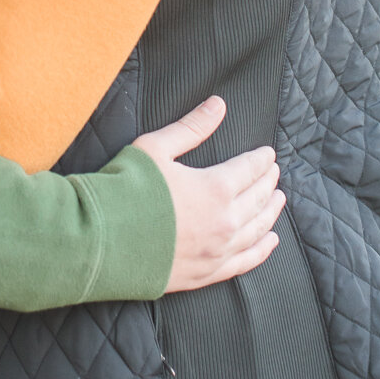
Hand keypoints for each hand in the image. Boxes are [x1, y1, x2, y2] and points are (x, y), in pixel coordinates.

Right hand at [134, 97, 283, 291]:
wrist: (100, 241)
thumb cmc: (124, 190)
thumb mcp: (156, 148)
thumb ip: (191, 128)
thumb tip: (218, 105)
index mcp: (215, 188)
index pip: (250, 170)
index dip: (261, 159)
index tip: (268, 154)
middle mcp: (224, 222)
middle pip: (258, 199)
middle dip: (269, 182)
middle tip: (274, 173)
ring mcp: (217, 251)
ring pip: (257, 230)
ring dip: (271, 212)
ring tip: (279, 200)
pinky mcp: (205, 273)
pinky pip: (245, 262)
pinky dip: (262, 251)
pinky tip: (270, 242)